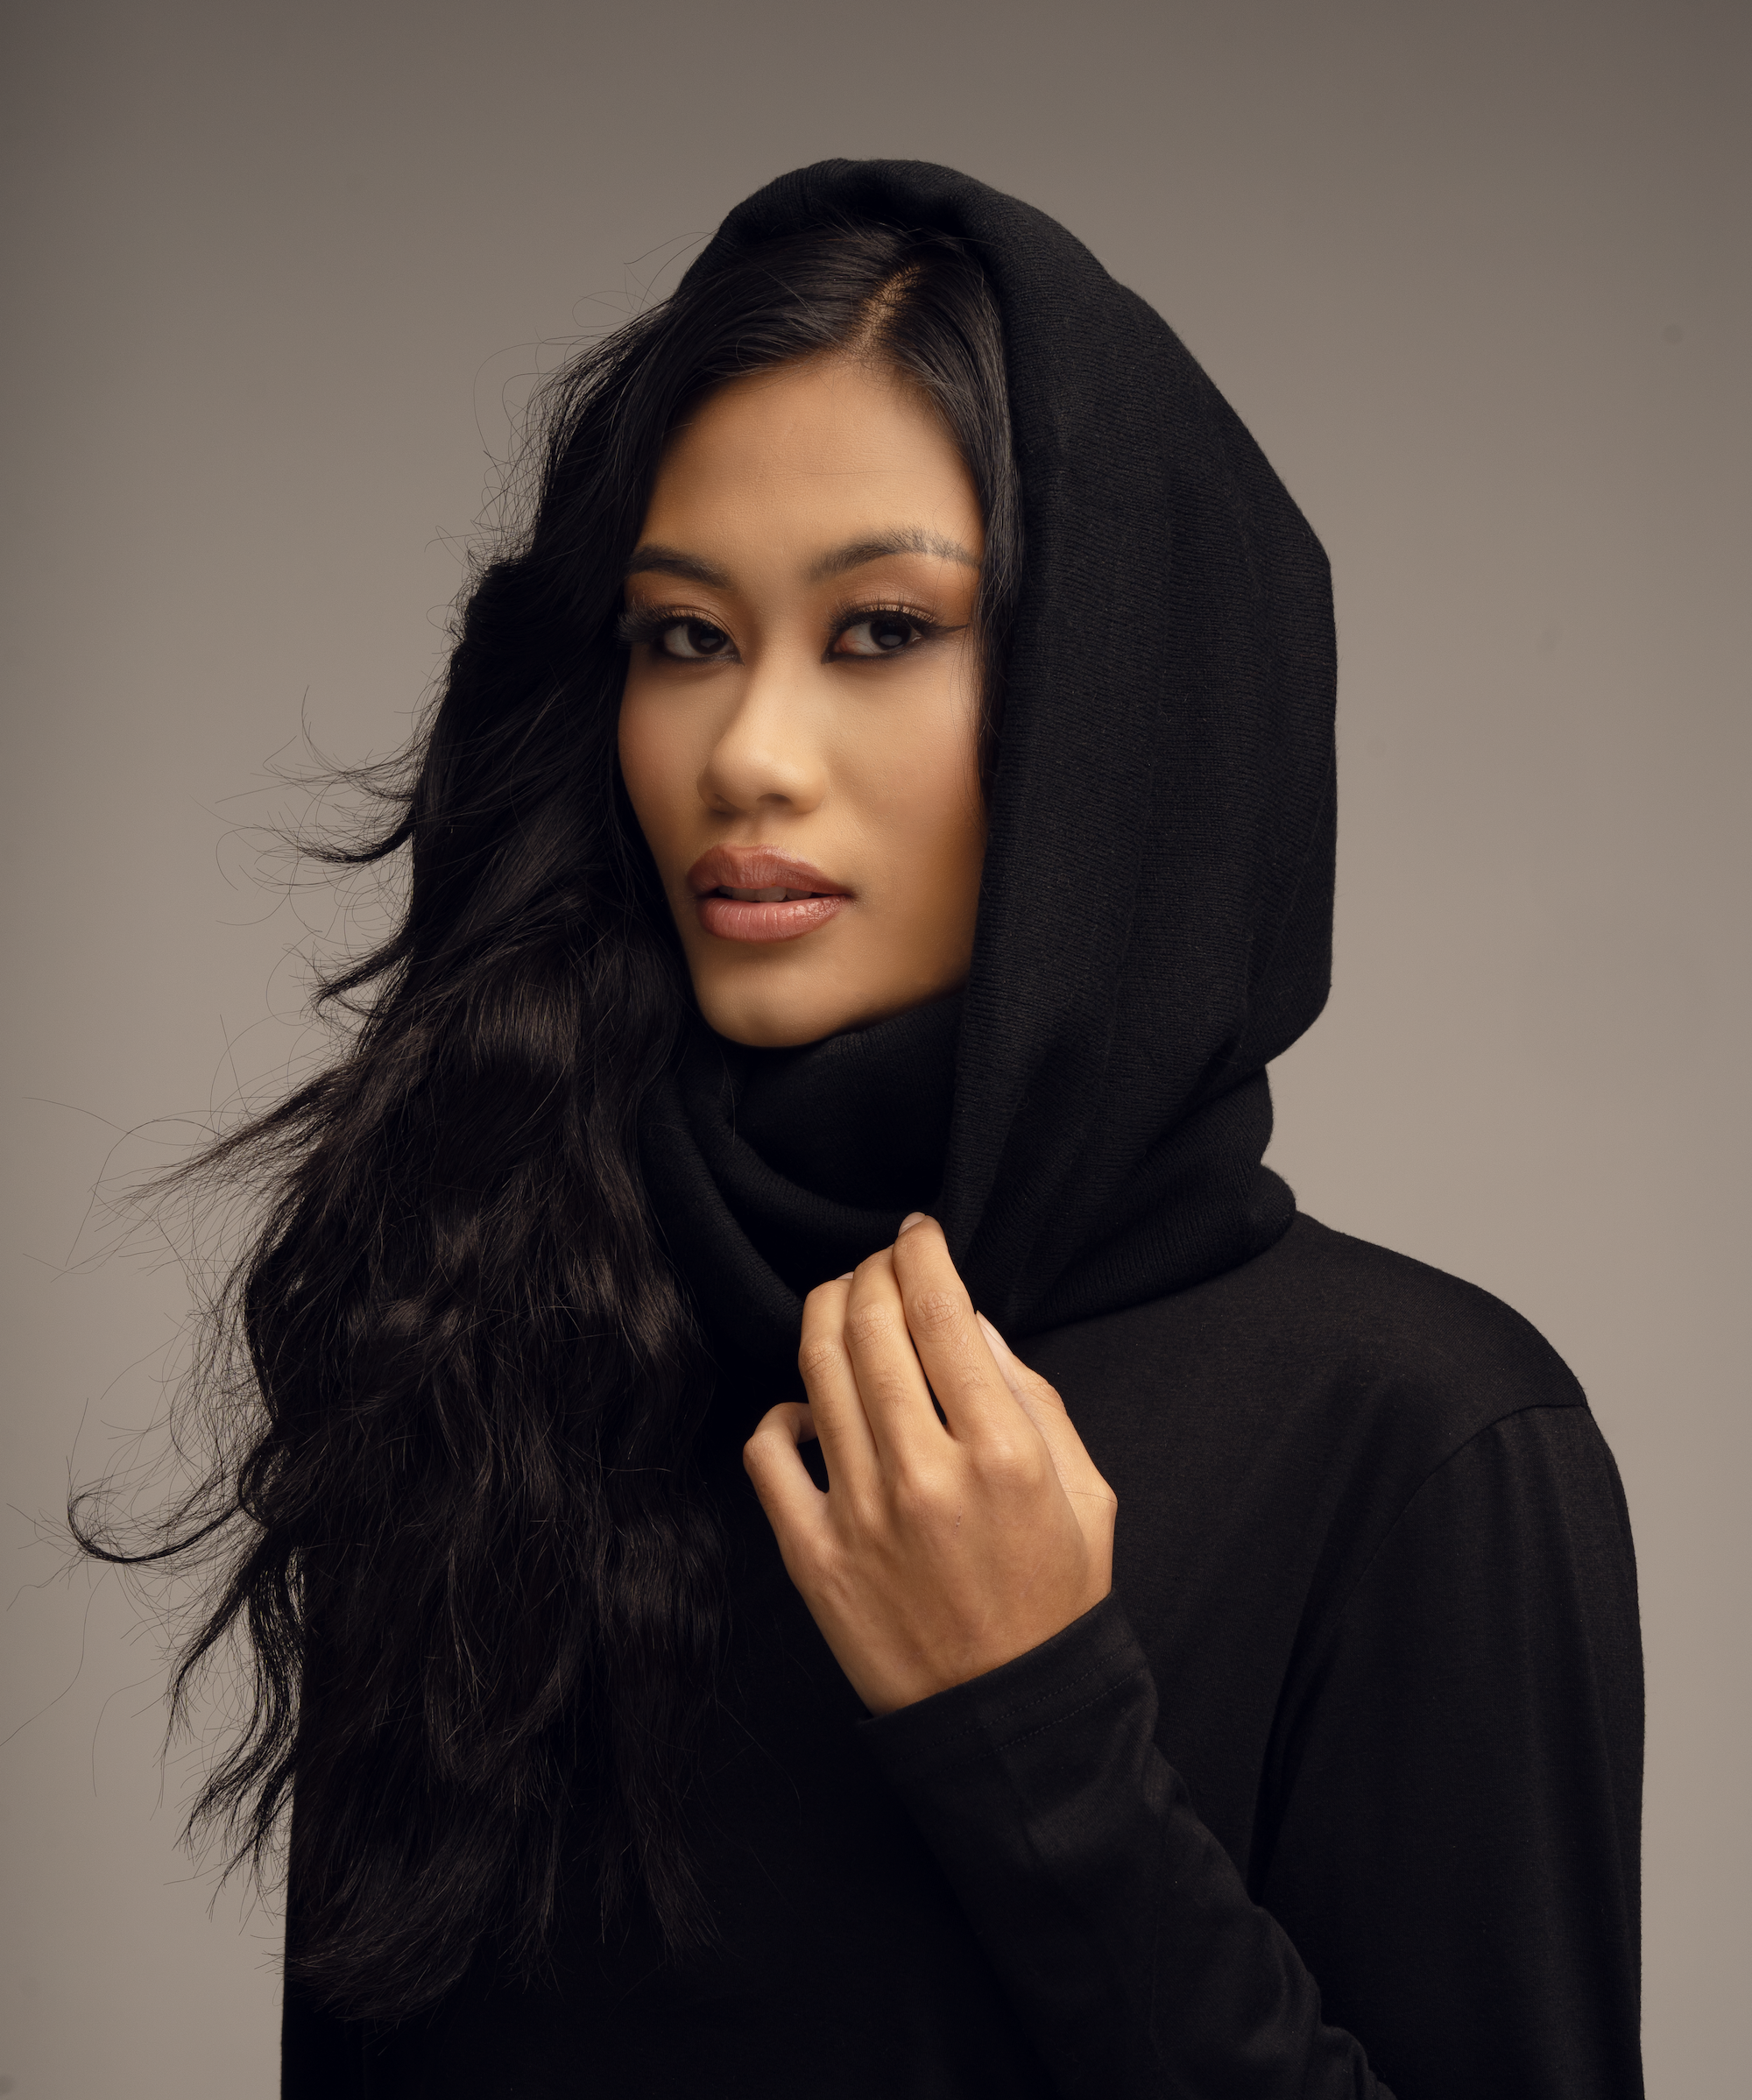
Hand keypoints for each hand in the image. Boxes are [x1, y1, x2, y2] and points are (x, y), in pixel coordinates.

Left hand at [743, 1214, 1117, 1715]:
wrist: (1007, 1718)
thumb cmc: (1054, 1598)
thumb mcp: (1084, 1491)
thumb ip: (1032, 1398)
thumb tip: (970, 1323)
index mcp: (1003, 1453)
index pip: (942, 1310)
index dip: (921, 1253)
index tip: (917, 1235)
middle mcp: (925, 1474)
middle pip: (870, 1323)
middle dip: (872, 1271)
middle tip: (882, 1265)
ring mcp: (859, 1514)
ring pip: (817, 1369)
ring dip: (826, 1314)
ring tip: (844, 1305)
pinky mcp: (811, 1554)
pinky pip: (768, 1452)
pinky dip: (783, 1411)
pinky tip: (811, 1409)